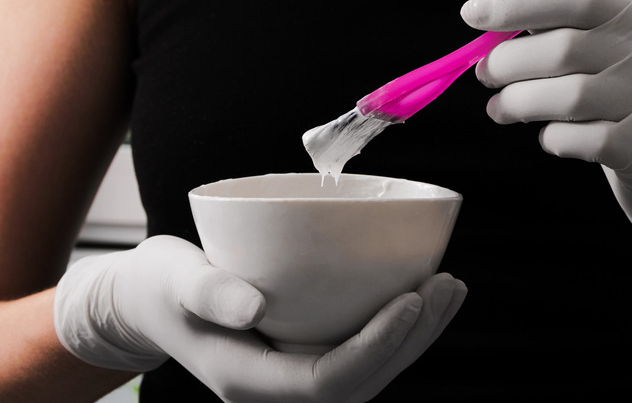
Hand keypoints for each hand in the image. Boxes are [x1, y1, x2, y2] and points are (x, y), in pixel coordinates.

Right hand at [54, 235, 466, 401]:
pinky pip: (358, 351)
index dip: (377, 345)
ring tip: (449, 289)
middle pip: (362, 382)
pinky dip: (395, 327)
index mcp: (249, 379)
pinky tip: (419, 292)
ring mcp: (292, 373)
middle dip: (411, 340)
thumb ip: (208, 291)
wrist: (148, 303)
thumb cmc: (159, 286)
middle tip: (446, 285)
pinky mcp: (302, 351)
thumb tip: (255, 307)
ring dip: (415, 335)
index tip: (410, 297)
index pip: (329, 379)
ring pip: (368, 371)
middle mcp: (278, 386)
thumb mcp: (172, 279)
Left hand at [461, 0, 631, 300]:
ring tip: (500, 110)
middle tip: (484, 75)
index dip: (521, 3)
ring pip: (567, 97)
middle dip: (508, 62)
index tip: (471, 14)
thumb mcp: (603, 55)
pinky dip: (552, 138)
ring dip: (519, 102)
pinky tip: (550, 138)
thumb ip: (558, 17)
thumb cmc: (626, 106)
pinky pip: (578, 140)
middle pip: (565, 49)